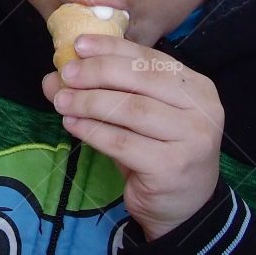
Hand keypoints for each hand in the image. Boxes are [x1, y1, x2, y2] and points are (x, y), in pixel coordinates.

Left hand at [41, 34, 223, 240]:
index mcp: (196, 88)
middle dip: (97, 73)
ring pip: (130, 110)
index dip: (112, 48)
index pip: (150, 58)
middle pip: (141, 80)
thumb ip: (103, 92)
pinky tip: (72, 125)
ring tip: (62, 102)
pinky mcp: (172, 166)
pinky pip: (122, 143)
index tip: (78, 46)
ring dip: (89, 102)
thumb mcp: (133, 119)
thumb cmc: (157, 153)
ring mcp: (191, 138)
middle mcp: (201, 109)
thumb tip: (54, 78)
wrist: (183, 208)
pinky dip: (92, 131)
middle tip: (65, 76)